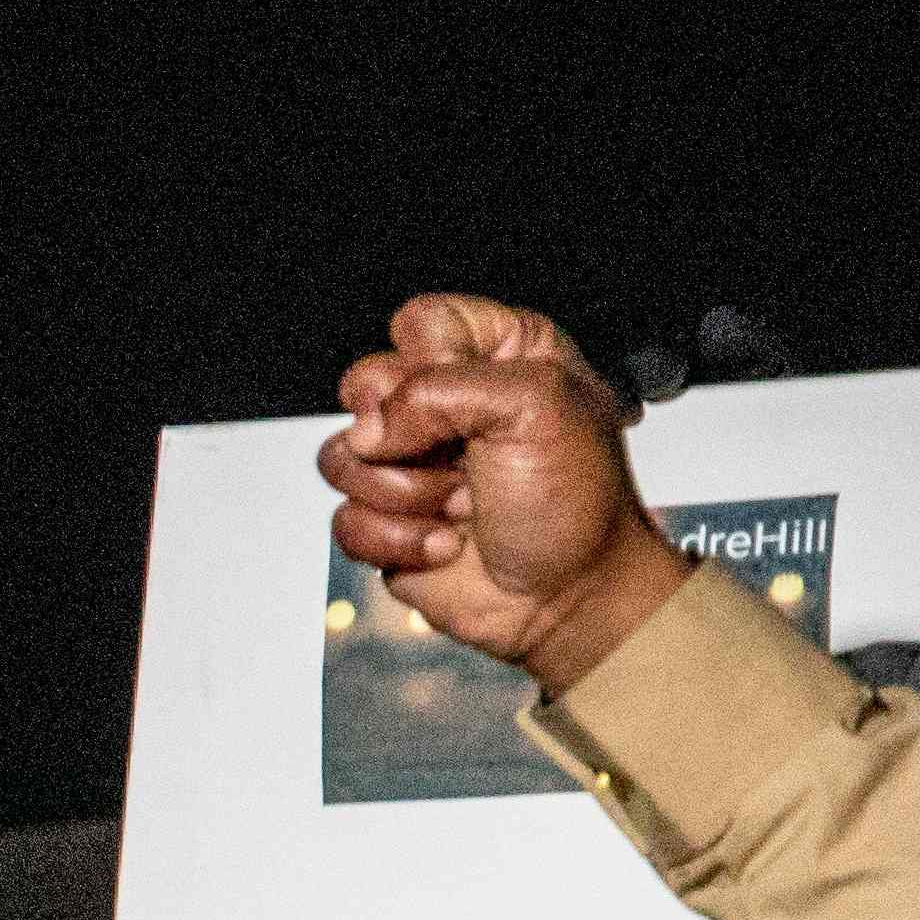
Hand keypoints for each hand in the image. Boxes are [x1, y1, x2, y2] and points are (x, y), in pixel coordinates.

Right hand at [319, 297, 688, 694]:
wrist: (571, 597)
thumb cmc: (576, 503)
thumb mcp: (535, 407)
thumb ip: (440, 389)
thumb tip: (369, 428)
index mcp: (496, 356)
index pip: (420, 322)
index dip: (429, 363)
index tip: (471, 402)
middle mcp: (448, 405)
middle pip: (365, 386)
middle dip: (406, 435)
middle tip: (460, 459)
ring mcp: (413, 464)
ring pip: (343, 457)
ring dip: (406, 495)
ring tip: (461, 508)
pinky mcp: (388, 520)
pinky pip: (345, 519)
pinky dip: (395, 541)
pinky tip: (446, 545)